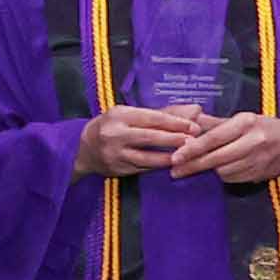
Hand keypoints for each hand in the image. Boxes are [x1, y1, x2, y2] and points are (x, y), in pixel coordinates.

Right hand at [80, 104, 216, 177]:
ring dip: (169, 157)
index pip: (151, 118)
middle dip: (174, 139)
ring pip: (147, 158)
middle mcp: (114, 134)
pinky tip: (171, 165)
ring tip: (186, 155)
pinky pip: (142, 169)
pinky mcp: (116, 170)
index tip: (193, 126)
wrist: (84, 148)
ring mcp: (114, 154)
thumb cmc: (114, 126)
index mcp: (119, 115)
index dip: (175, 123)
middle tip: (194, 141)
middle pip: (149, 137)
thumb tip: (196, 110)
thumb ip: (164, 113)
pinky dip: (158, 167)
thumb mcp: (132, 114)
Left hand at [168, 111, 279, 189]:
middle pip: (216, 158)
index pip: (213, 138)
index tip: (175, 157)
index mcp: (245, 122)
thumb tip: (185, 123)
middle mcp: (253, 141)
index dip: (192, 149)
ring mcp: (258, 159)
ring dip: (211, 170)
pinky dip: (225, 175)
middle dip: (194, 166)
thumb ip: (212, 123)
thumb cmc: (261, 127)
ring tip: (203, 165)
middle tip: (175, 171)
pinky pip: (233, 179)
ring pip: (224, 171)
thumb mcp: (240, 118)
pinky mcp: (260, 174)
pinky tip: (225, 168)